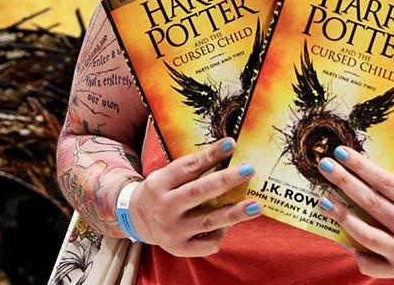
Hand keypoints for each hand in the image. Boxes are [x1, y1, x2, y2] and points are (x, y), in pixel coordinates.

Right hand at [129, 138, 260, 256]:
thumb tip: (228, 152)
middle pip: (199, 192)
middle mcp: (164, 207)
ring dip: (234, 213)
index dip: (211, 155)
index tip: (231, 144)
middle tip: (249, 169)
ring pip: (208, 220)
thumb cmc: (163, 190)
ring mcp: (172, 230)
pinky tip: (230, 225)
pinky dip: (221, 233)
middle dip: (226, 180)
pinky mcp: (179, 248)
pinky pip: (207, 243)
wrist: (137, 220)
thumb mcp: (169, 174)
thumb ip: (193, 168)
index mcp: (161, 183)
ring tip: (256, 206)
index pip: (189, 167)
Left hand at [316, 146, 393, 277]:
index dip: (360, 166)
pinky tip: (341, 237)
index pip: (384, 182)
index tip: (340, 152)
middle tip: (324, 166)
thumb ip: (389, 187)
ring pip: (366, 234)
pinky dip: (354, 250)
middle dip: (344, 182)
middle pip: (371, 204)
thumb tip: (351, 170)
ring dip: (341, 215)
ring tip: (322, 201)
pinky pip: (369, 262)